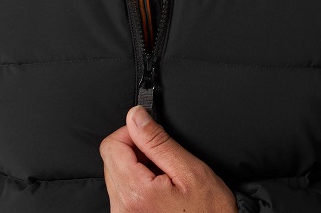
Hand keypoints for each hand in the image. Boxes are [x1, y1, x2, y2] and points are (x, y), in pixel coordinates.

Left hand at [100, 105, 238, 212]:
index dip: (132, 133)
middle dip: (136, 150)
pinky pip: (122, 190)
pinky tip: (160, 188)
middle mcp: (122, 209)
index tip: (150, 135)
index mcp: (136, 194)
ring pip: (116, 173)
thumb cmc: (209, 212)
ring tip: (164, 176)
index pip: (111, 146)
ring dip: (138, 167)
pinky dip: (139, 182)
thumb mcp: (190, 171)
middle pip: (112, 159)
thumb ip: (158, 141)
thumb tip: (136, 117)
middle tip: (163, 159)